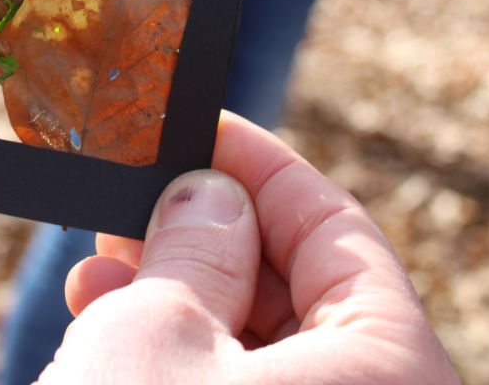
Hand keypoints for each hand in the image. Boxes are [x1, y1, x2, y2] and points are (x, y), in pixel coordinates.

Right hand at [38, 112, 459, 383]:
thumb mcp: (155, 331)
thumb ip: (191, 244)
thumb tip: (208, 190)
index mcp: (389, 371)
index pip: (335, 229)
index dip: (259, 166)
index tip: (201, 126)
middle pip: (295, 285)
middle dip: (199, 234)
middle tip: (134, 197)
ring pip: (255, 341)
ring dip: (173, 294)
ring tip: (99, 266)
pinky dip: (175, 352)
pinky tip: (103, 320)